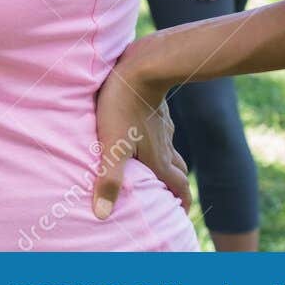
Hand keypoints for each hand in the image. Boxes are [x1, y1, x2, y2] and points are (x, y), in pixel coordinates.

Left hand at [92, 36, 189, 219]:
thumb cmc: (123, 107)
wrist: (141, 68)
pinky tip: (147, 134)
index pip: (179, 188)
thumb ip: (109, 180)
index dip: (182, 203)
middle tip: (170, 197)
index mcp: (159, 160)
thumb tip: (102, 216)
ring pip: (172, 151)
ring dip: (169, 164)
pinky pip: (163, 131)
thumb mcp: (113, 146)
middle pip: (179, 172)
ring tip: (158, 170)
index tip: (180, 213)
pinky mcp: (158, 109)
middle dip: (177, 187)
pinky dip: (160, 140)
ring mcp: (164, 127)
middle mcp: (166, 146)